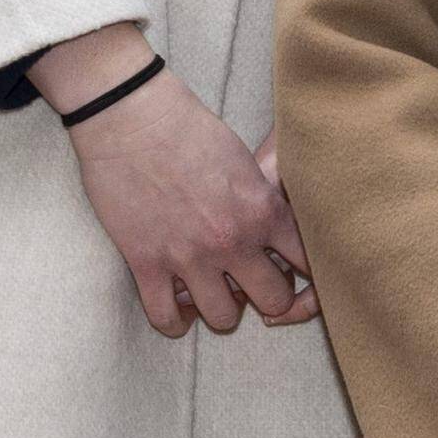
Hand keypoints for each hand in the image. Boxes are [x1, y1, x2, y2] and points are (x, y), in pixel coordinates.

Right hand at [45, 25, 310, 335]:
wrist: (130, 116)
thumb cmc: (187, 126)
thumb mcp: (244, 159)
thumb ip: (263, 198)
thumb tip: (275, 225)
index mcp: (263, 209)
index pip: (307, 263)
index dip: (300, 269)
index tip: (287, 266)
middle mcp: (232, 240)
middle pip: (273, 301)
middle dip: (266, 296)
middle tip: (250, 283)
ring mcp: (189, 256)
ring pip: (223, 319)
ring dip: (220, 309)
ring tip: (212, 291)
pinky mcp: (146, 264)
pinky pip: (166, 319)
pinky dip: (173, 320)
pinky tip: (177, 305)